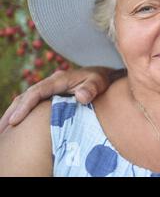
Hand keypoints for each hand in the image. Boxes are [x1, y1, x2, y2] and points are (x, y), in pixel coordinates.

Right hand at [0, 67, 118, 132]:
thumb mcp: (98, 82)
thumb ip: (91, 88)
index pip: (37, 92)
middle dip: (13, 112)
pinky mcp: (50, 95)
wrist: (102, 75)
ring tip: (4, 130)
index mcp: (59, 80)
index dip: (25, 106)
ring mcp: (49, 89)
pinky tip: (17, 125)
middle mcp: (50, 83)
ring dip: (14, 113)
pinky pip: (33, 103)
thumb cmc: (100, 80)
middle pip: (26, 96)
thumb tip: (81, 97)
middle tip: (2, 130)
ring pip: (26, 99)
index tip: (15, 121)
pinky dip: (22, 112)